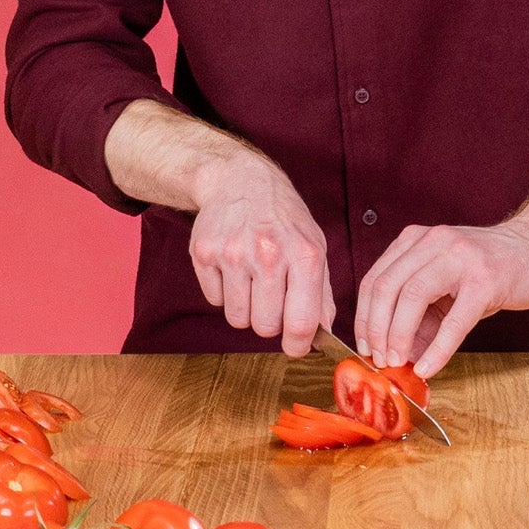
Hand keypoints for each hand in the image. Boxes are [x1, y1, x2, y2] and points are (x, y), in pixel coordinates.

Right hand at [184, 153, 333, 356]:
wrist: (240, 180)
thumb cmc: (282, 218)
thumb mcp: (314, 246)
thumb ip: (322, 293)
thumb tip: (324, 334)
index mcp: (304, 253)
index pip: (302, 322)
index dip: (299, 345)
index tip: (296, 347)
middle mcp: (268, 253)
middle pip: (265, 327)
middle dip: (269, 322)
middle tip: (271, 301)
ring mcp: (232, 253)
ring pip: (237, 319)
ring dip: (245, 308)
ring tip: (251, 280)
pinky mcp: (204, 253)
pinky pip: (214, 300)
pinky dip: (223, 292)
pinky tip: (232, 267)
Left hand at [354, 220, 528, 378]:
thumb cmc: (491, 269)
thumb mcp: (447, 284)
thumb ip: (422, 312)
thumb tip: (396, 352)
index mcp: (417, 240)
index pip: (375, 279)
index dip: (364, 317)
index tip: (365, 346)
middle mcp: (433, 242)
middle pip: (386, 287)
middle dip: (376, 329)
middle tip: (379, 359)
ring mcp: (459, 258)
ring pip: (412, 298)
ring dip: (399, 336)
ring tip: (398, 362)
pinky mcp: (485, 280)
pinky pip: (454, 321)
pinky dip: (437, 349)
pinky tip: (428, 367)